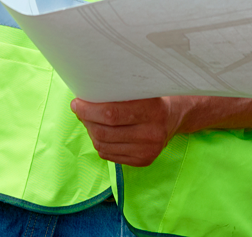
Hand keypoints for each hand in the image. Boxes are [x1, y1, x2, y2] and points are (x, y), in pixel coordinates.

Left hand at [69, 97, 184, 167]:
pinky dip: (100, 143)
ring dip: (91, 131)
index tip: (77, 103)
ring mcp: (148, 150)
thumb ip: (118, 91)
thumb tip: (84, 96)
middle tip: (80, 110)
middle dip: (86, 120)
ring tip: (90, 121)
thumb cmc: (151, 98)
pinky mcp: (143, 161)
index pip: (111, 113)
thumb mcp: (141, 88)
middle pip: (104, 131)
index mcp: (153, 110)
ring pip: (103, 145)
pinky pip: (108, 155)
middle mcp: (152, 133)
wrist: (174, 117)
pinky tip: (102, 133)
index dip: (88, 109)